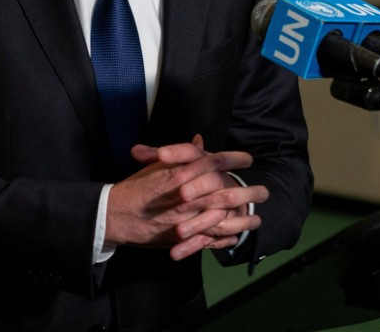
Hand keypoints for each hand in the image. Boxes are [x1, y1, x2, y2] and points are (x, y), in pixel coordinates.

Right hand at [105, 135, 269, 260]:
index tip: (248, 159)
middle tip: (264, 191)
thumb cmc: (136, 188)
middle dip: (247, 191)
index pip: (214, 162)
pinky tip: (238, 234)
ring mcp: (185, 218)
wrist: (115, 215)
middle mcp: (185, 195)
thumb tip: (201, 142)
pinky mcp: (182, 237)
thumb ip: (182, 155)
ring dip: (242, 218)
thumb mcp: (157, 165)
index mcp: (180, 173)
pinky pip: (209, 238)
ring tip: (258, 216)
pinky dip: (225, 237)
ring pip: (221, 217)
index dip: (234, 159)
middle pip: (224, 191)